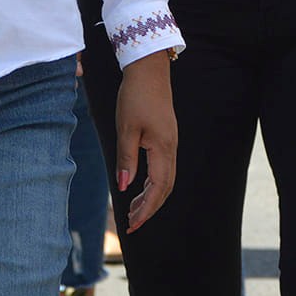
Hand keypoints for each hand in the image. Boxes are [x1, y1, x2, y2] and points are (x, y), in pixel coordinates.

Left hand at [115, 51, 176, 231]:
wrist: (148, 70)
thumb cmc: (135, 96)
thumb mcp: (125, 128)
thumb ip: (127, 159)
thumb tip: (124, 187)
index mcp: (163, 149)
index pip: (157, 190)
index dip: (145, 210)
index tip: (131, 225)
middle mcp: (171, 149)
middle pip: (165, 189)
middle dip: (149, 208)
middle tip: (130, 223)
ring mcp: (171, 143)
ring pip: (165, 179)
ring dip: (150, 196)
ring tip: (132, 208)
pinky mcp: (167, 137)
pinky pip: (163, 168)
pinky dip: (152, 182)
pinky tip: (139, 185)